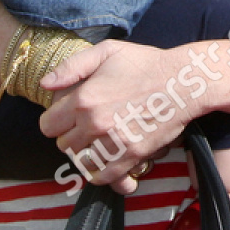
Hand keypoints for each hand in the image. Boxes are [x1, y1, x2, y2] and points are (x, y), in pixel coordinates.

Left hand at [39, 39, 203, 194]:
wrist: (184, 82)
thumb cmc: (146, 63)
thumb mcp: (108, 52)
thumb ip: (71, 66)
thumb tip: (45, 84)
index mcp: (83, 99)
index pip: (47, 126)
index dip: (56, 120)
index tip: (69, 115)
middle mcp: (94, 124)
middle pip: (63, 146)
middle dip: (72, 136)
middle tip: (88, 126)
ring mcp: (112, 143)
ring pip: (80, 162)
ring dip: (86, 154)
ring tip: (98, 141)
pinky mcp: (131, 156)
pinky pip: (102, 177)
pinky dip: (101, 172)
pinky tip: (108, 158)